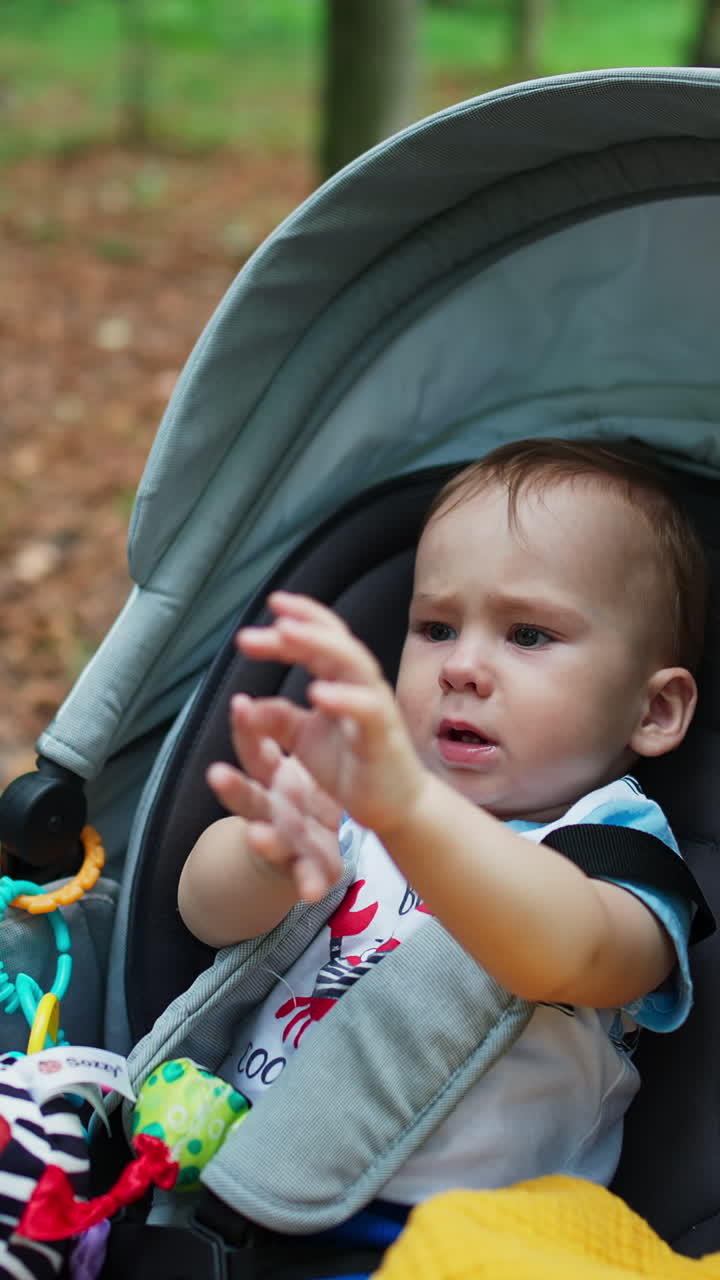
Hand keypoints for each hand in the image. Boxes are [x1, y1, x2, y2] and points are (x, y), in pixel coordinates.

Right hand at [206, 691, 342, 901]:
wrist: (311, 850)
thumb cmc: (296, 799)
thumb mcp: (285, 766)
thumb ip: (272, 734)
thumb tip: (249, 695)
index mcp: (272, 779)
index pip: (254, 751)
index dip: (245, 730)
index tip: (239, 703)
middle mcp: (271, 811)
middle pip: (248, 797)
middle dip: (232, 787)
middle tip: (216, 774)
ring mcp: (288, 842)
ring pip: (270, 841)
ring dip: (263, 840)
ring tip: (257, 836)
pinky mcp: (311, 869)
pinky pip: (309, 877)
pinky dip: (308, 883)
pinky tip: (311, 891)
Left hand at [235, 592, 425, 840]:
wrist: (392, 807)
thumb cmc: (351, 766)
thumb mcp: (303, 739)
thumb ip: (277, 718)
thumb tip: (243, 704)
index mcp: (340, 681)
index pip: (322, 638)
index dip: (299, 619)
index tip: (268, 607)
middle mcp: (360, 686)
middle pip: (335, 641)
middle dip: (301, 626)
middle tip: (269, 617)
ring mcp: (375, 708)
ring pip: (354, 663)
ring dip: (320, 644)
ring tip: (287, 633)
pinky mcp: (382, 737)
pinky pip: (366, 710)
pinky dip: (342, 698)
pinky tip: (316, 691)